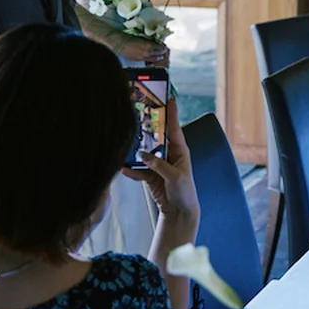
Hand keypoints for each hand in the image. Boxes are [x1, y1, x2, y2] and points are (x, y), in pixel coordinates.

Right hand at [115, 34, 169, 66]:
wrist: (120, 43)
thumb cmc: (130, 37)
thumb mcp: (142, 37)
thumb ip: (149, 41)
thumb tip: (154, 42)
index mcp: (149, 45)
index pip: (160, 48)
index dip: (163, 47)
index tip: (164, 47)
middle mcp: (148, 53)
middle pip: (158, 54)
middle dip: (162, 53)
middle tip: (164, 52)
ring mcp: (143, 58)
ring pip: (154, 59)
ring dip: (158, 58)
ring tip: (160, 57)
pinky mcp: (139, 60)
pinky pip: (148, 61)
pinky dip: (151, 60)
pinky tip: (151, 59)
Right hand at [123, 98, 199, 225]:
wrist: (178, 211)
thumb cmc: (185, 192)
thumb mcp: (175, 177)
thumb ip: (160, 165)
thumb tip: (144, 155)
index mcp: (180, 150)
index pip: (175, 127)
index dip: (172, 112)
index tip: (169, 98)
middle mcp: (168, 153)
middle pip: (155, 136)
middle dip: (147, 128)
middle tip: (138, 115)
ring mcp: (157, 163)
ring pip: (143, 151)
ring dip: (135, 150)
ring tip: (125, 143)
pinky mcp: (148, 174)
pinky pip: (137, 169)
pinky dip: (131, 169)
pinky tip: (123, 168)